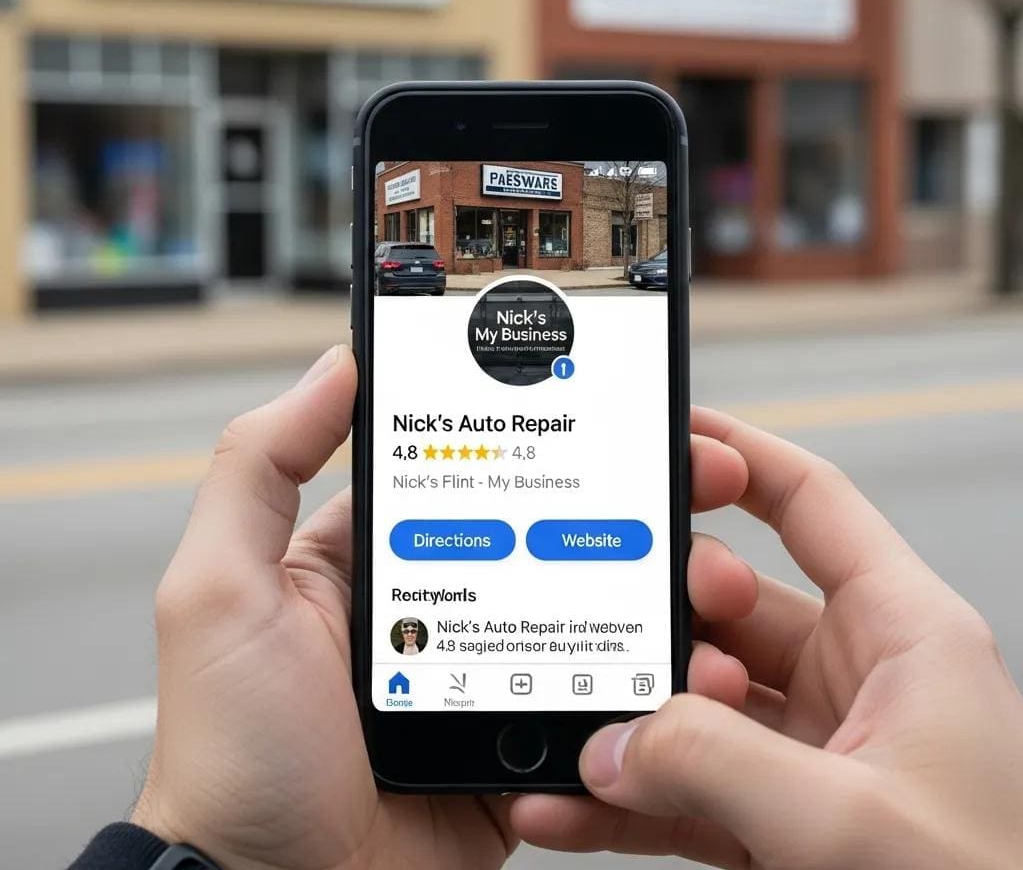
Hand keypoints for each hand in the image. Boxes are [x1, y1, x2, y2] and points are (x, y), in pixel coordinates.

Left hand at [131, 350, 758, 869]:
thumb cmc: (231, 748)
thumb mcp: (221, 587)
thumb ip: (260, 466)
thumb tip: (335, 363)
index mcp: (380, 554)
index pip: (477, 467)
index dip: (548, 433)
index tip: (617, 407)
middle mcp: (442, 602)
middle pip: (553, 532)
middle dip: (631, 506)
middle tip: (697, 482)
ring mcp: (487, 672)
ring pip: (590, 613)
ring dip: (655, 594)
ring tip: (712, 579)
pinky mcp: (520, 744)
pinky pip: (596, 702)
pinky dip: (646, 686)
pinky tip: (690, 668)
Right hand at [513, 407, 1022, 868]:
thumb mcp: (856, 822)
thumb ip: (721, 765)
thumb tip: (612, 739)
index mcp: (904, 636)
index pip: (810, 504)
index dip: (736, 455)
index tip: (665, 433)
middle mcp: (856, 680)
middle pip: (729, 603)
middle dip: (663, 619)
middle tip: (614, 641)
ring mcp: (812, 751)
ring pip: (696, 700)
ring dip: (630, 717)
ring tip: (572, 729)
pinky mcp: (781, 817)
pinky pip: (687, 783)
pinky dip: (628, 794)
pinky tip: (573, 803)